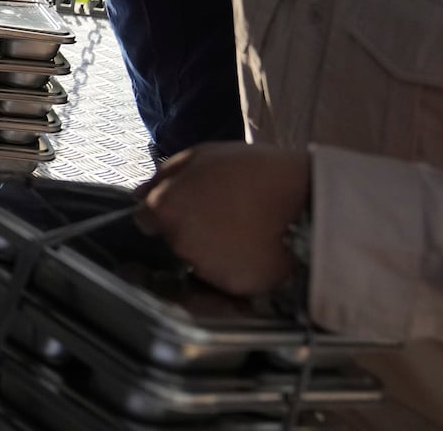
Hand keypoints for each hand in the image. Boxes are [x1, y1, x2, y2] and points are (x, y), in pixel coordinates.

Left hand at [137, 143, 310, 296]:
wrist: (303, 200)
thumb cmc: (252, 171)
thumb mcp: (201, 155)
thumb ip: (164, 175)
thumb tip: (139, 194)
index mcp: (164, 207)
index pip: (145, 219)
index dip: (164, 213)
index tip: (184, 209)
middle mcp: (177, 241)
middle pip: (171, 240)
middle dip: (186, 230)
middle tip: (217, 216)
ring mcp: (202, 267)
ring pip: (197, 260)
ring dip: (210, 250)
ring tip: (238, 231)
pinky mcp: (229, 287)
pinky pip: (223, 278)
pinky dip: (233, 268)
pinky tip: (250, 249)